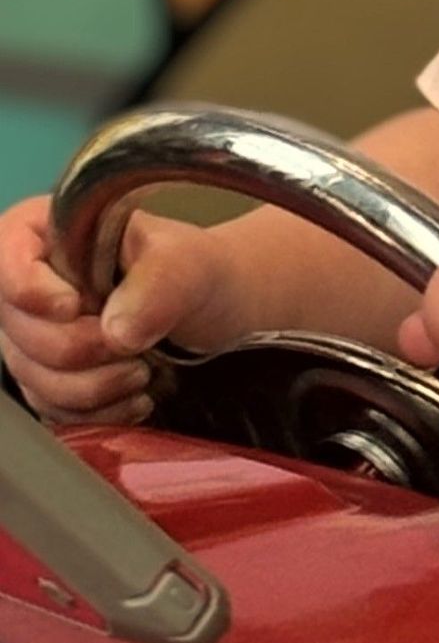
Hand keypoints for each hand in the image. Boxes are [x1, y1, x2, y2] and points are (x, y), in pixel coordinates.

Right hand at [0, 195, 232, 425]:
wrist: (213, 309)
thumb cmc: (196, 272)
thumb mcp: (191, 263)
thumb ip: (158, 284)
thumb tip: (115, 331)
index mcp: (58, 231)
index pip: (7, 254)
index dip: (29, 288)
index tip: (74, 307)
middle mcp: (36, 280)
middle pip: (17, 327)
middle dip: (78, 349)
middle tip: (133, 347)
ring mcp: (37, 331)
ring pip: (32, 375)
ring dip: (90, 387)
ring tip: (141, 373)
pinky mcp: (50, 375)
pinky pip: (50, 406)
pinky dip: (93, 411)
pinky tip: (133, 398)